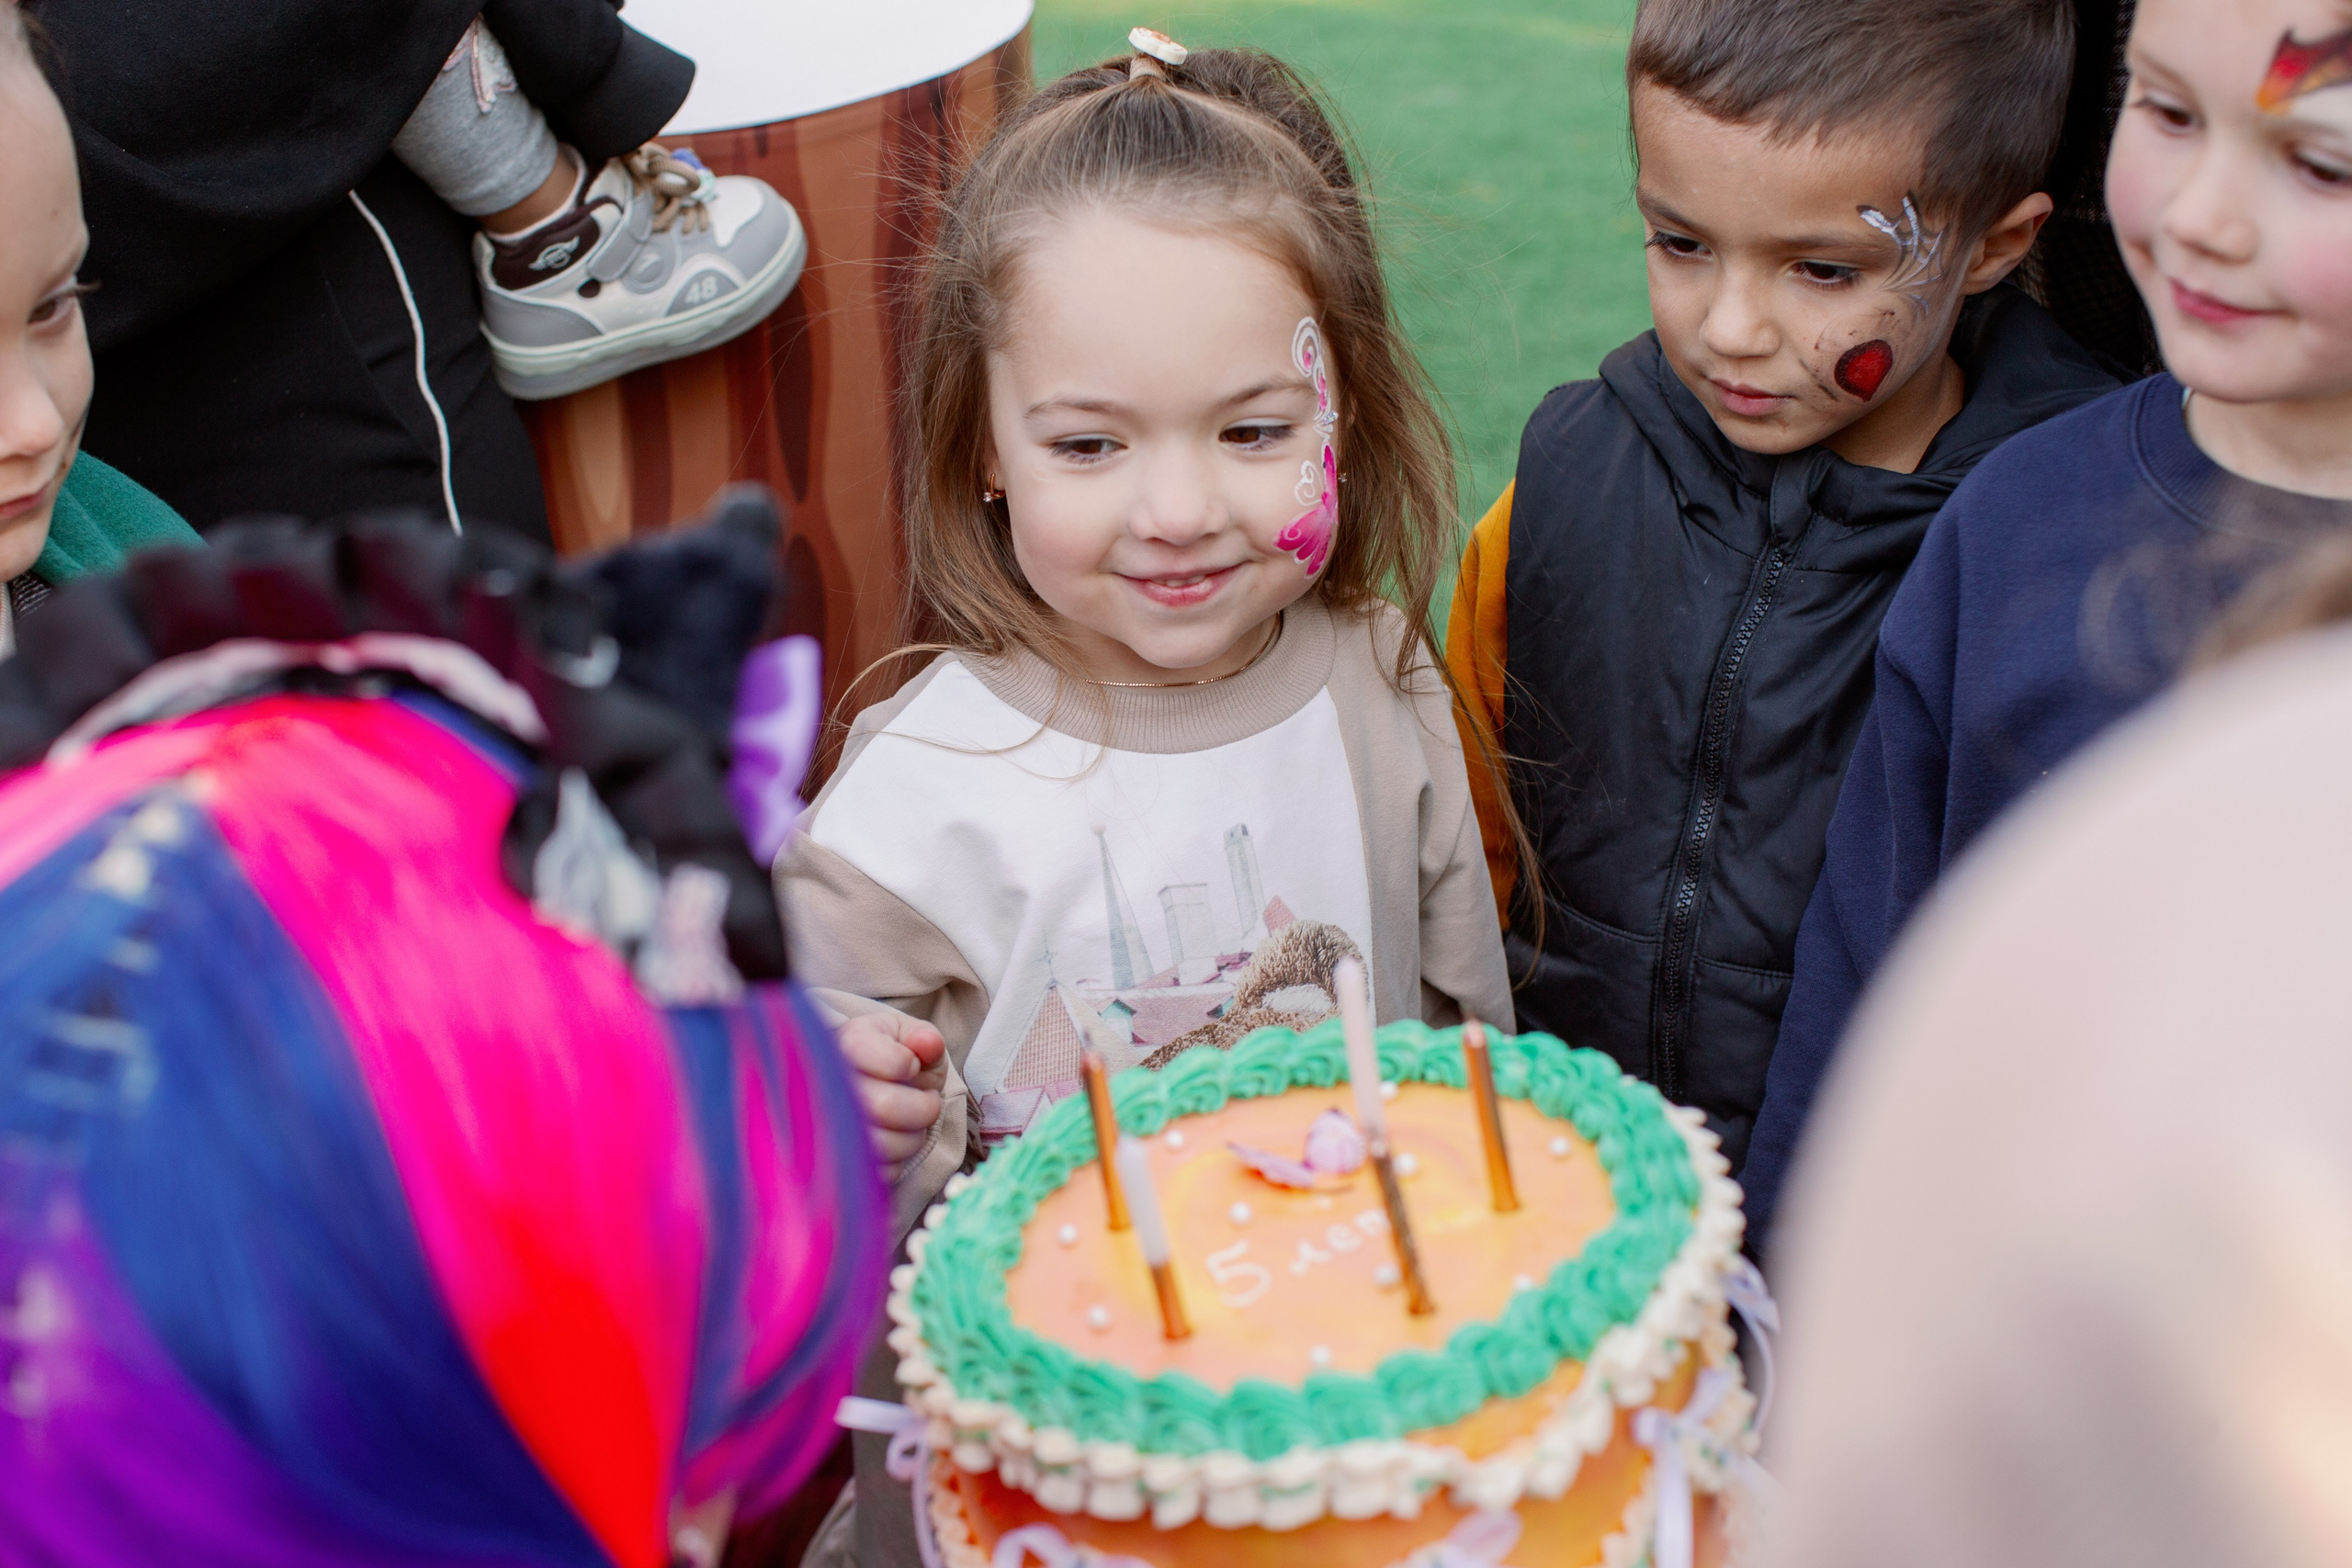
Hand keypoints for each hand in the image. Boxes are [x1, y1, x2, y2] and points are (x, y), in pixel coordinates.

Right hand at [836, 1007, 947, 1174]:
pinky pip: (876, 1172)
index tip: (912, 1066)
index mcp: (849, 1043)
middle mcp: (829, 1083)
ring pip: (881, 1145)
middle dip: (923, 1109)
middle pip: (885, 1108)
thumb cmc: (891, 1056)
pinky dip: (897, 1161)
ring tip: (914, 1122)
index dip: (908, 1066)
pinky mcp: (834, 1159)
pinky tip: (894, 1140)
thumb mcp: (909, 1036)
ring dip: (912, 1138)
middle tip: (929, 1100)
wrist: (861, 1080)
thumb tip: (927, 1044)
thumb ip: (924, 1038)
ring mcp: (826, 1124)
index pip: (888, 1061)